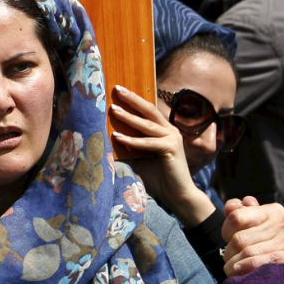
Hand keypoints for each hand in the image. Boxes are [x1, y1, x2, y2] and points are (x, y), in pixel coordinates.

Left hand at [110, 85, 215, 226]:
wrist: (177, 195)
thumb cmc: (158, 177)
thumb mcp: (138, 158)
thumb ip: (127, 147)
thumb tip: (106, 140)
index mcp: (163, 130)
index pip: (147, 111)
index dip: (134, 100)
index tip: (118, 90)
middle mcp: (170, 130)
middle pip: (149, 110)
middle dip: (132, 99)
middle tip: (117, 88)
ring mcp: (172, 138)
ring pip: (146, 124)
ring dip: (128, 116)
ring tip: (113, 109)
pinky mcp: (171, 148)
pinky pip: (147, 142)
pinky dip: (132, 140)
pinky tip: (117, 136)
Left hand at [222, 196, 283, 275]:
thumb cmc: (266, 245)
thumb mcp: (253, 225)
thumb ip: (238, 212)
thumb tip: (231, 206)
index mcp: (274, 211)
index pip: (236, 217)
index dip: (226, 230)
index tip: (228, 238)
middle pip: (240, 238)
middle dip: (229, 252)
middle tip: (229, 258)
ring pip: (247, 252)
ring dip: (233, 264)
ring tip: (232, 268)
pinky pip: (260, 262)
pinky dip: (246, 267)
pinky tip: (239, 270)